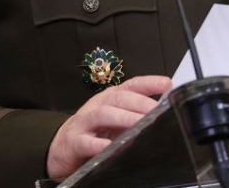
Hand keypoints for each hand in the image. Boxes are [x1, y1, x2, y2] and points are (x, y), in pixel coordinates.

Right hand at [46, 75, 171, 178]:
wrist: (61, 147)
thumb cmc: (94, 132)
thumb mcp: (116, 122)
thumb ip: (135, 117)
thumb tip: (163, 116)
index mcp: (111, 98)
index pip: (132, 85)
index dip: (149, 82)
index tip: (167, 83)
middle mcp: (98, 105)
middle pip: (119, 98)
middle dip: (140, 102)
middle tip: (157, 111)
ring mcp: (84, 122)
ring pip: (103, 114)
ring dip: (123, 118)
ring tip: (140, 125)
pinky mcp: (74, 141)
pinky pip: (86, 141)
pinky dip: (97, 144)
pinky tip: (109, 147)